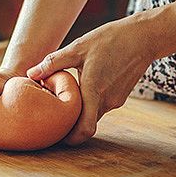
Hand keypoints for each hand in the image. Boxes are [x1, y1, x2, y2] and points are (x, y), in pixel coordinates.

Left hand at [26, 15, 156, 145]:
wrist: (144, 37)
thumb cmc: (111, 39)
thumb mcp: (78, 47)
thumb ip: (54, 62)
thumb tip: (30, 73)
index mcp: (94, 92)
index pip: (84, 130)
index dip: (70, 138)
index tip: (55, 135)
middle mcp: (107, 101)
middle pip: (86, 124)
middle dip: (70, 125)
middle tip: (51, 118)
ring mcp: (116, 100)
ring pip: (94, 114)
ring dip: (80, 112)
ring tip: (63, 100)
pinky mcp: (121, 95)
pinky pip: (102, 105)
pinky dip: (91, 103)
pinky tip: (81, 89)